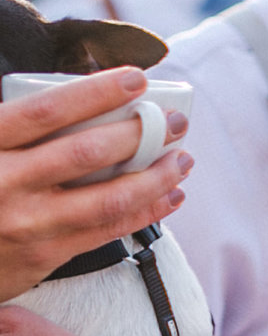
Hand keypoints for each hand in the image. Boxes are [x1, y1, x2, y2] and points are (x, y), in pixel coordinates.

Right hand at [0, 68, 190, 300]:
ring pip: (108, 197)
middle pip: (87, 152)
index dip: (97, 92)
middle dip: (142, 133)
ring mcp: (26, 224)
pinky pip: (108, 230)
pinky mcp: (43, 256)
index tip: (137, 79)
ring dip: (156, 177)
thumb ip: (15, 123)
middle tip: (176, 121)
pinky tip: (169, 196)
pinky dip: (146, 212)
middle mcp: (3, 183)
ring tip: (182, 160)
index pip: (47, 110)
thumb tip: (78, 95)